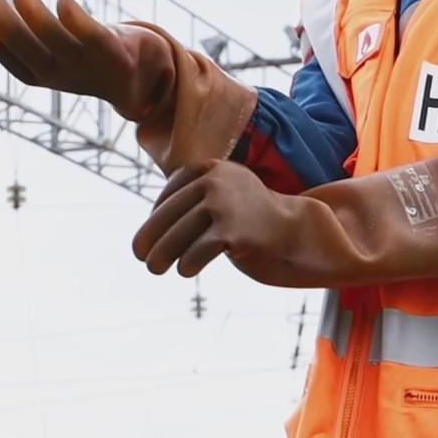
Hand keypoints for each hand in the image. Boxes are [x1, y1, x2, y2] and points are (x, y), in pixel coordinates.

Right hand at [0, 0, 177, 123]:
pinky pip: (94, 38)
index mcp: (42, 76)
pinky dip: (78, 22)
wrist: (139, 75)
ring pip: (57, 41)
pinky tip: (63, 1)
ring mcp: (89, 65)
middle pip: (28, 50)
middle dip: (4, 22)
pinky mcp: (115, 52)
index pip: (9, 58)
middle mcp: (62, 75)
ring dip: (35, 14)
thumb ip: (26, 34)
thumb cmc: (86, 55)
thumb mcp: (52, 50)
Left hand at [132, 160, 332, 285]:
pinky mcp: (233, 230)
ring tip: (154, 268)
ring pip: (179, 234)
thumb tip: (150, 228)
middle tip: (140, 256)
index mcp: (210, 167)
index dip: (156, 216)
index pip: (171, 193)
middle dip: (151, 237)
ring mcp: (224, 203)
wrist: (297, 229)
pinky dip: (187, 262)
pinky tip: (185, 270)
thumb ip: (193, 200)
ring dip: (163, 254)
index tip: (150, 235)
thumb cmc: (251, 216)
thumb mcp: (222, 196)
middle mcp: (214, 180)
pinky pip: (198, 250)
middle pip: (170, 214)